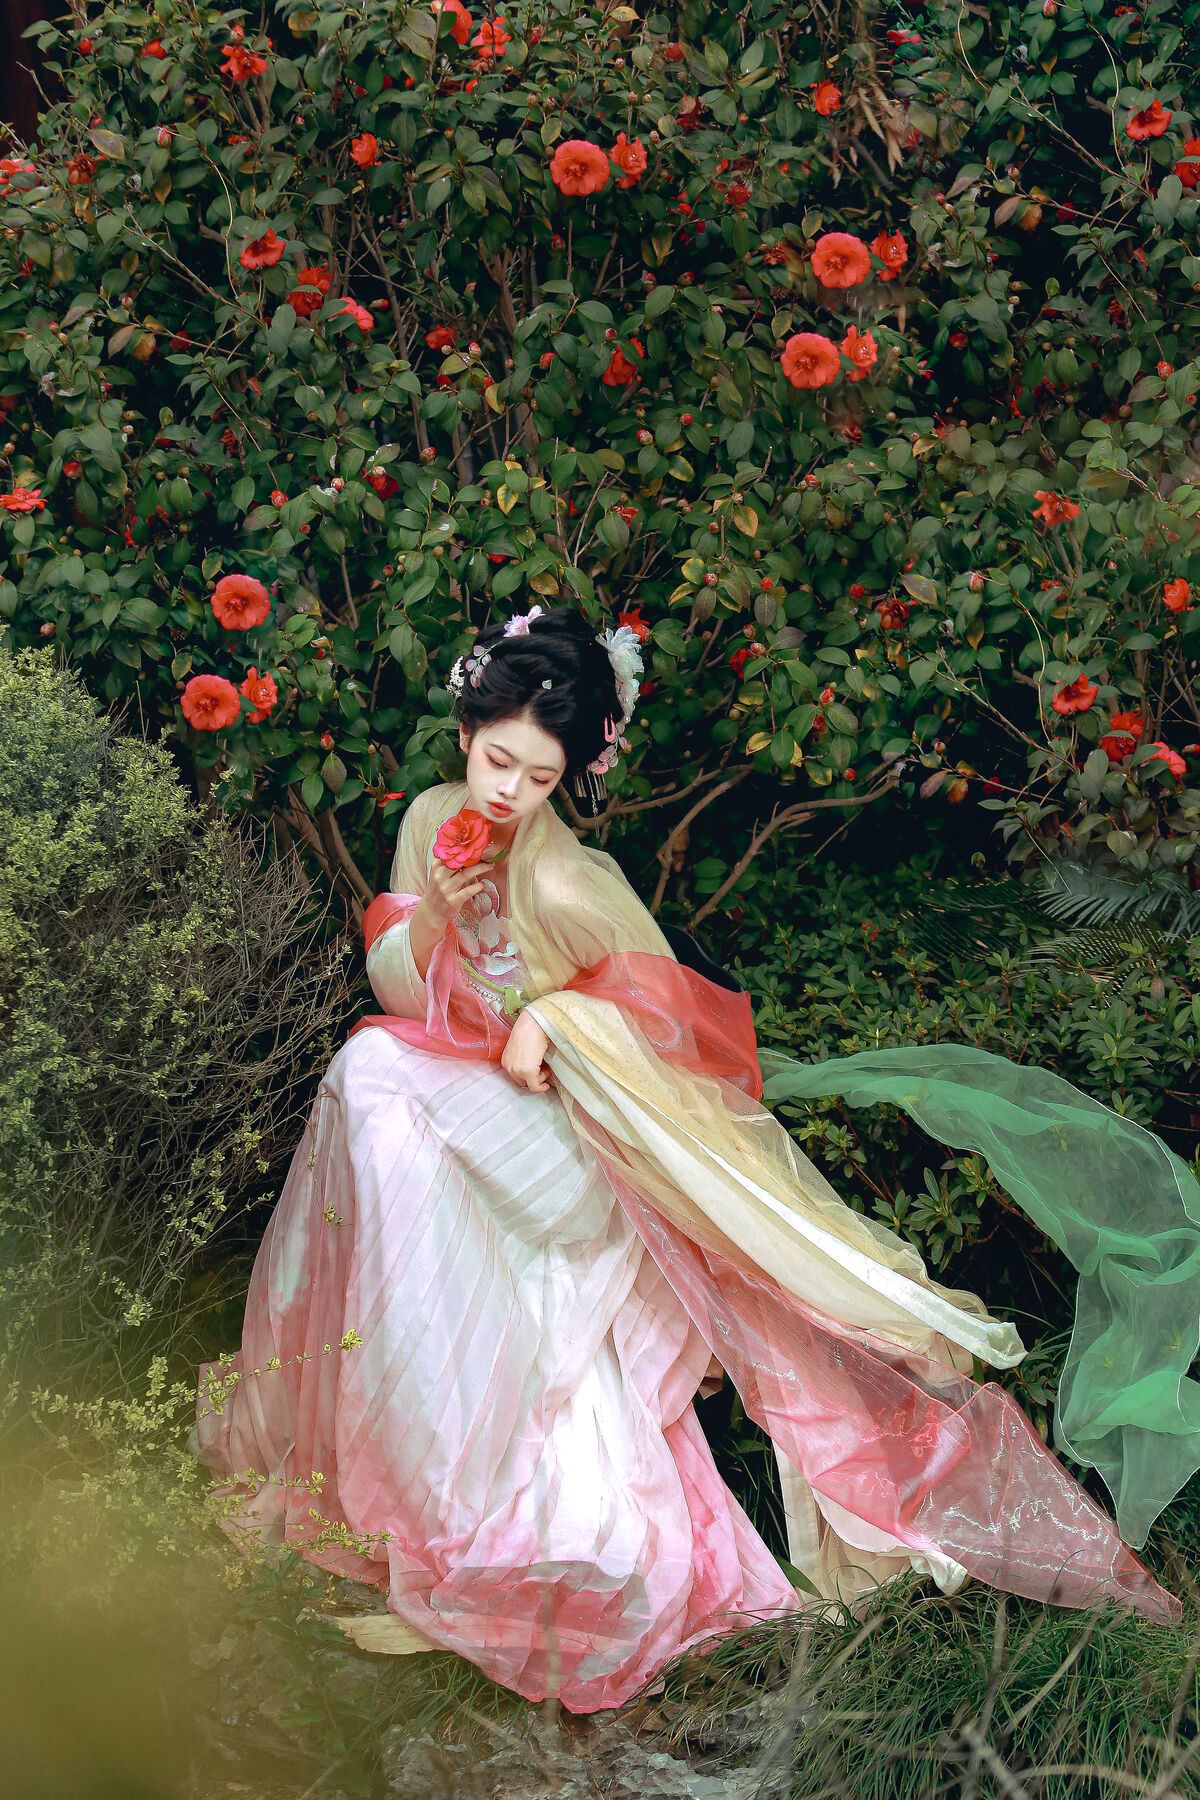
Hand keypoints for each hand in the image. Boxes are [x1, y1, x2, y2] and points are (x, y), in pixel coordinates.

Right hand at [409, 858, 489, 979]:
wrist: (432, 911)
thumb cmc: (439, 890)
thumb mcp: (439, 874)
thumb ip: (450, 864)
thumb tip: (469, 852)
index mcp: (437, 866)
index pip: (453, 855)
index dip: (467, 850)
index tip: (478, 847)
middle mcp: (440, 876)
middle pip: (460, 862)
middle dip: (476, 858)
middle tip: (488, 856)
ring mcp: (445, 889)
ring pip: (466, 874)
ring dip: (481, 869)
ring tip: (490, 866)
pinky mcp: (452, 901)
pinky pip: (467, 891)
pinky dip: (477, 887)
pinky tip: (482, 884)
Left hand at [501, 1010, 551, 1093]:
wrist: (534, 1024)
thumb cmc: (531, 1030)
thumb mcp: (522, 1047)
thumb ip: (524, 1058)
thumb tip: (535, 1067)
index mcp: (506, 1059)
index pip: (516, 1075)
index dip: (528, 1074)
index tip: (538, 1069)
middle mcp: (508, 1066)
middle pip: (522, 1081)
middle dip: (533, 1077)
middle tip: (544, 1068)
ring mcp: (517, 1070)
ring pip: (530, 1084)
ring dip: (540, 1078)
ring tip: (546, 1067)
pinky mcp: (528, 1072)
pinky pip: (535, 1086)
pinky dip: (541, 1087)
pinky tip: (546, 1085)